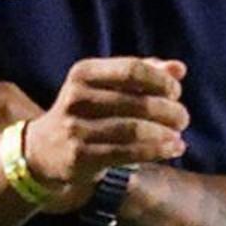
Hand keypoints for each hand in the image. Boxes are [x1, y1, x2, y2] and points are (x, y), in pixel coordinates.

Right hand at [14, 58, 189, 208]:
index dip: (160, 80)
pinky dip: (155, 151)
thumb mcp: (105, 87)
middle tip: (183, 118)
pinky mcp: (80, 157)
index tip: (176, 91)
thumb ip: (142, 74)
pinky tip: (173, 149)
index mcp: (83, 73)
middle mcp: (76, 97)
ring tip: (179, 136)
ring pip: (132, 129)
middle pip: (135, 101)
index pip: (131, 70)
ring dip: (164, 133)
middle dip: (167, 110)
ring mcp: (76, 128)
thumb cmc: (85, 113)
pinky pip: (126, 153)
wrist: (42, 151)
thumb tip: (179, 68)